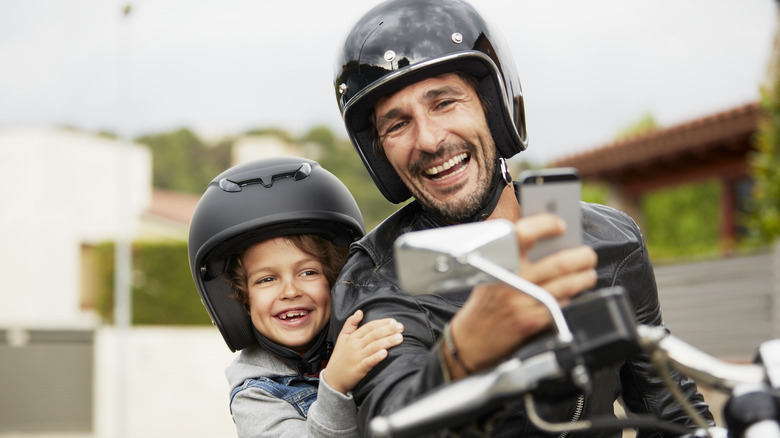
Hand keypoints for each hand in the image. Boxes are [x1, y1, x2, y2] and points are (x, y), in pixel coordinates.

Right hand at [323, 310, 403, 393]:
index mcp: (352, 337)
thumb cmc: (339, 357)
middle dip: (388, 330)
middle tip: (401, 327)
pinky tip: (385, 353)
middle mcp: (355, 346)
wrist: (332, 379)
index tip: (394, 321)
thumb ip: (350, 324)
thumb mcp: (342, 338)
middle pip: (373, 335)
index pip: (369, 327)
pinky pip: (368, 362)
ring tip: (399, 338)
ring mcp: (356, 357)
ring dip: (387, 341)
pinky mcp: (358, 369)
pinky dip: (376, 357)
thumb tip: (359, 311)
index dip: (382, 323)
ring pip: (374, 347)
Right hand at [447, 214, 596, 377]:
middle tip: (587, 254)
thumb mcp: (489, 270)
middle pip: (558, 262)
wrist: (470, 339)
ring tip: (587, 273)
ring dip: (584, 277)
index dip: (547, 224)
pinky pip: (561, 304)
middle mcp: (510, 279)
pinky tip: (574, 292)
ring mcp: (522, 301)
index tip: (561, 225)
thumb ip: (512, 252)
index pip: (525, 233)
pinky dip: (572, 297)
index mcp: (498, 260)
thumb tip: (548, 236)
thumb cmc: (484, 301)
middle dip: (582, 256)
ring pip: (567, 285)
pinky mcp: (531, 322)